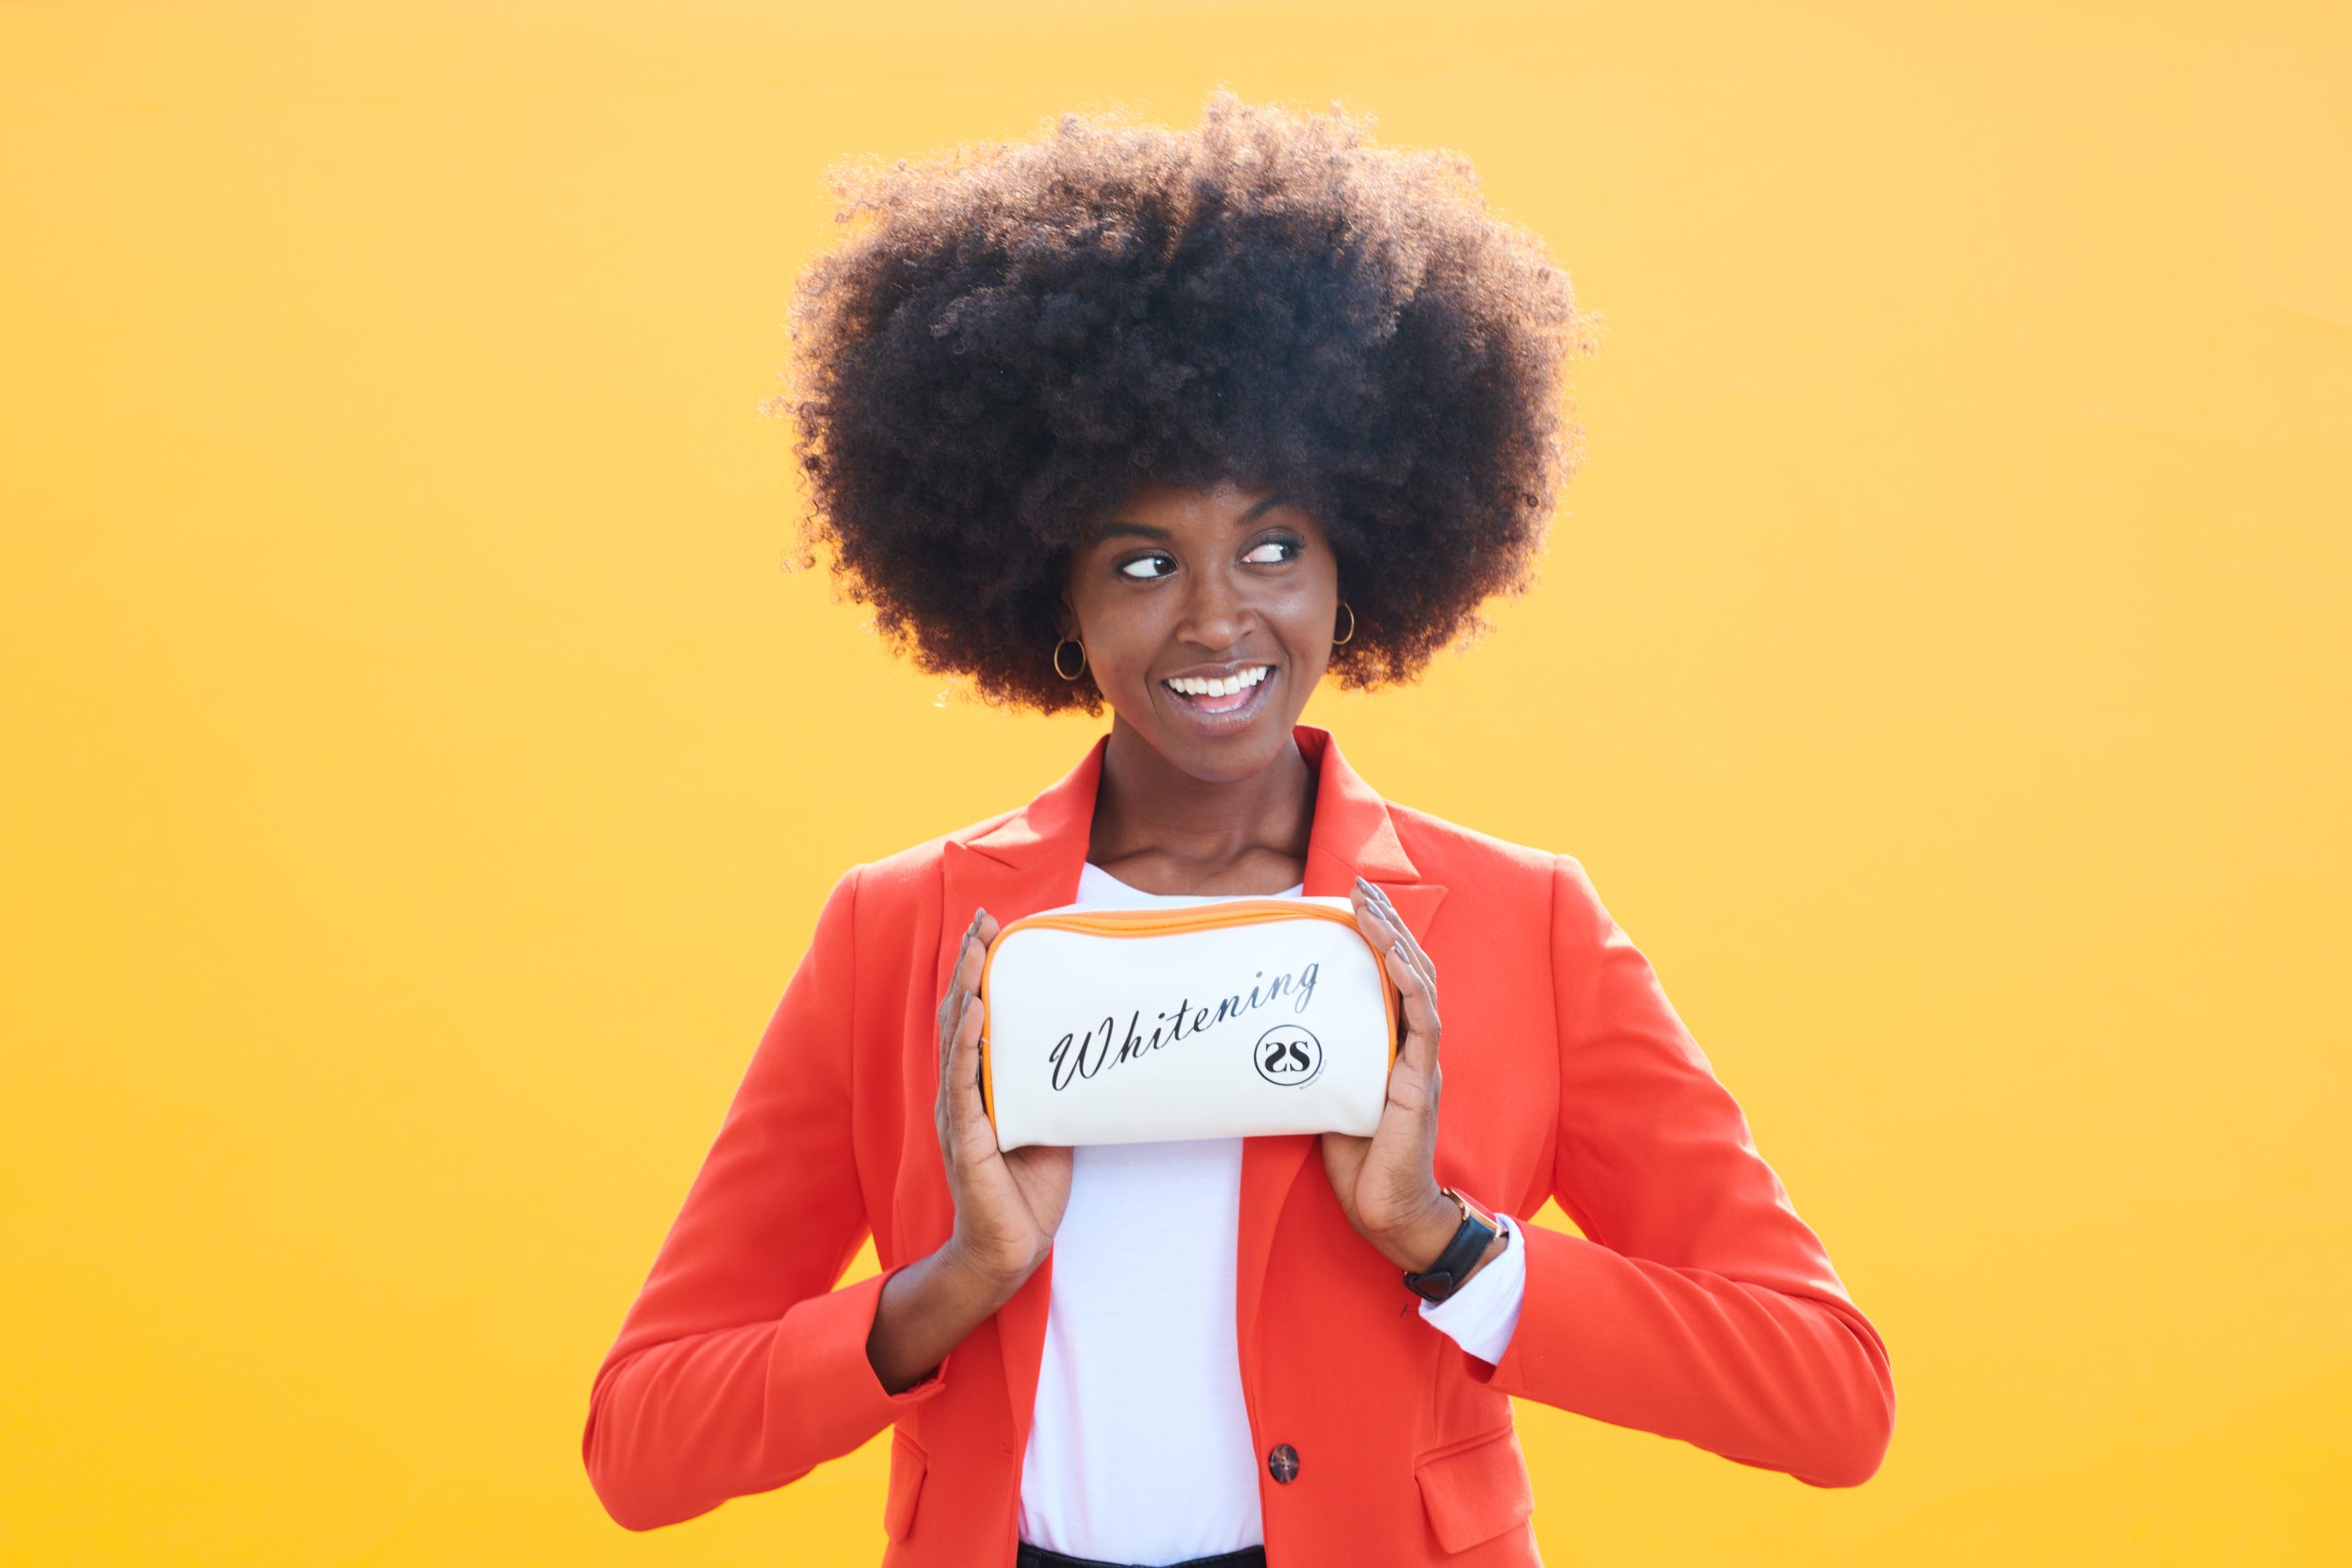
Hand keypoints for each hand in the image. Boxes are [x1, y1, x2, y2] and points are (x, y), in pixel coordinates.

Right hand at [934, 907, 1072, 1293]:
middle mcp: (961, 1092)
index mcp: (978, 1085)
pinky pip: (963, 1084)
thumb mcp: (1051, 1121)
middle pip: (959, 1014)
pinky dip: (968, 1044)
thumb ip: (1055, 1085)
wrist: (1011, 1248)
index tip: (992, 926)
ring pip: (956, 1039)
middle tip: (984, 919)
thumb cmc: (1028, 1189)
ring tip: (977, 950)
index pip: (972, 1015)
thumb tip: (1092, 1045)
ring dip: (966, 990)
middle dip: (969, 964)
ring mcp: (959, 1114)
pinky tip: (976, 1011)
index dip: (978, 971)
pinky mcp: (967, 1139)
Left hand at [1319, 876, 1463, 1273]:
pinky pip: (1424, 1024)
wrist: (1387, 1211)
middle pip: (1410, 968)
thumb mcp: (1326, 1096)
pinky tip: (1396, 958)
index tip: (1352, 901)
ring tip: (1373, 907)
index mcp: (1395, 1047)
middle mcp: (1415, 1048)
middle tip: (1359, 887)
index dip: (1378, 936)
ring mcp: (1423, 1063)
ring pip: (1419, 985)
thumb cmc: (1359, 1161)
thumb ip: (1315, 1061)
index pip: (1394, 977)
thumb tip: (1268, 1033)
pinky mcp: (1422, 1083)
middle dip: (1387, 923)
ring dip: (1397, 941)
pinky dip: (1411, 986)